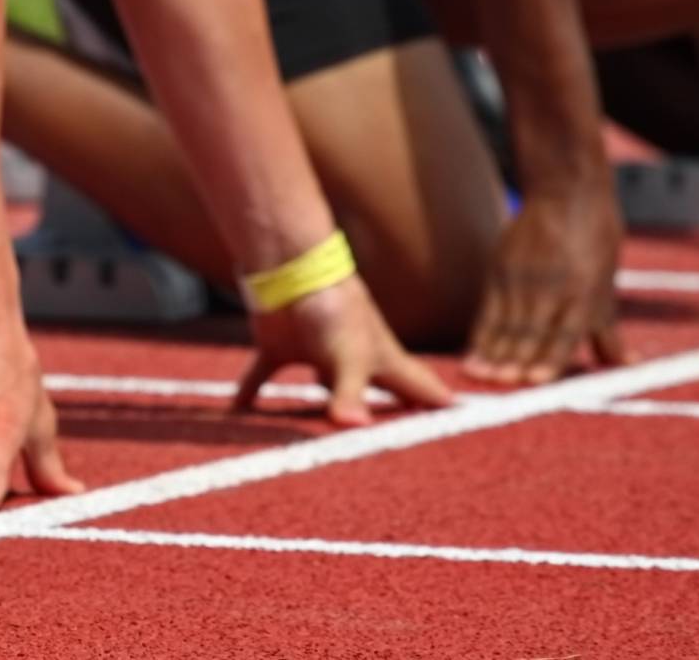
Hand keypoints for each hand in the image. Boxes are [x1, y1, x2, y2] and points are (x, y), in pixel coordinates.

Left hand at [239, 276, 453, 424]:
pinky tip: (237, 410)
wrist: (289, 266)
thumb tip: (352, 427)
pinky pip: (263, 375)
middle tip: (406, 432)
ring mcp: (318, 352)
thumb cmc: (332, 309)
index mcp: (381, 361)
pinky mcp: (280, 345)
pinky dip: (250, 392)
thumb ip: (349, 396)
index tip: (461, 419)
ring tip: (330, 430)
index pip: (420, 388)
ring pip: (324, 386)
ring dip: (325, 405)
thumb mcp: (347, 359)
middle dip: (393, 409)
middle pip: (380, 389)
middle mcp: (353, 359)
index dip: (439, 404)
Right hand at [465, 182, 629, 384]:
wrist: (566, 192)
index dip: (548, 359)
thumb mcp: (607, 283)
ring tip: (481, 376)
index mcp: (583, 291)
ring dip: (493, 353)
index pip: (563, 333)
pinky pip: (489, 309)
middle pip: (530, 332)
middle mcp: (551, 287)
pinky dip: (482, 334)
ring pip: (506, 323)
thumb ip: (608, 329)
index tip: (533, 381)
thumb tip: (628, 364)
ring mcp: (522, 278)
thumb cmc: (595, 239)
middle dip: (514, 361)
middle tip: (500, 385)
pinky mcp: (500, 270)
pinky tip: (474, 354)